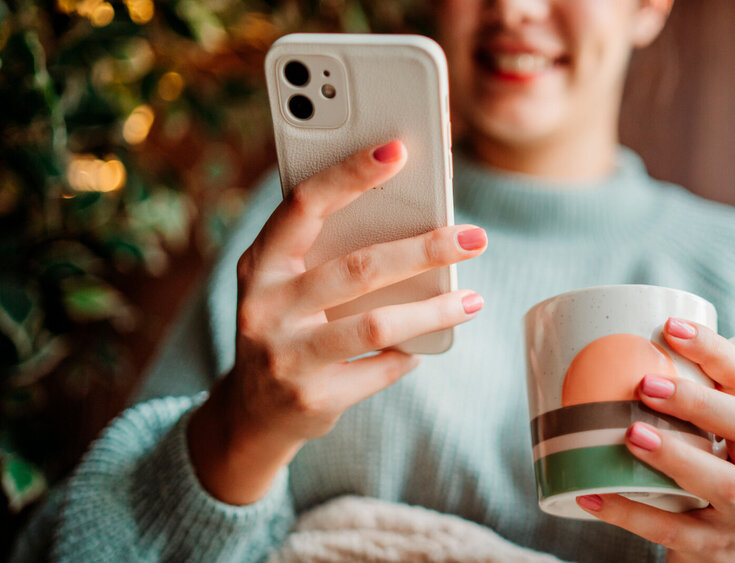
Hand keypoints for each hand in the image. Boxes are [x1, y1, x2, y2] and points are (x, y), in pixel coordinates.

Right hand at [187, 140, 487, 504]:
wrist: (254, 412)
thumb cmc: (288, 326)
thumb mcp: (288, 283)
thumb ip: (328, 251)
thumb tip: (414, 217)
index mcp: (262, 263)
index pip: (305, 205)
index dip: (351, 174)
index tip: (399, 148)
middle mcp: (266, 306)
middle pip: (358, 267)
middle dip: (424, 249)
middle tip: (473, 237)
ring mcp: (286, 356)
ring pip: (377, 324)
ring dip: (434, 310)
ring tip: (472, 300)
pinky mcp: (312, 398)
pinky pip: (380, 370)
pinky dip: (409, 356)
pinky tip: (424, 347)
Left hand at [576, 318, 734, 562]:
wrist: (722, 552)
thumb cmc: (699, 473)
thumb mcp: (698, 436)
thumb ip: (668, 403)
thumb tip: (594, 354)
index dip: (714, 350)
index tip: (669, 327)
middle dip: (699, 402)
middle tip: (646, 385)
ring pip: (725, 483)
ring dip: (676, 456)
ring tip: (632, 435)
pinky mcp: (712, 546)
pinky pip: (674, 530)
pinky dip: (629, 513)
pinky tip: (592, 495)